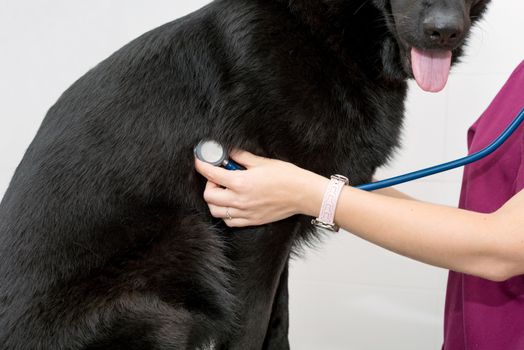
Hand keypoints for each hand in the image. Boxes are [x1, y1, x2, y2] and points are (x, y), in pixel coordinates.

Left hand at [194, 150, 327, 226]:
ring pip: (216, 211)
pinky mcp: (252, 221)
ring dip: (215, 201)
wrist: (303, 194)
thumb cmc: (287, 176)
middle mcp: (240, 200)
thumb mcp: (262, 162)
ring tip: (225, 191)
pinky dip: (226, 213)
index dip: (202, 165)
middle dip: (209, 184)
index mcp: (241, 183)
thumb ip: (242, 157)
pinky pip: (229, 221)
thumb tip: (230, 152)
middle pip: (209, 196)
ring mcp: (245, 213)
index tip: (199, 161)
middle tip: (218, 177)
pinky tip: (233, 203)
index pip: (211, 174)